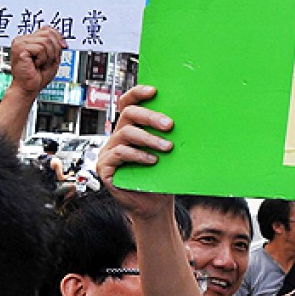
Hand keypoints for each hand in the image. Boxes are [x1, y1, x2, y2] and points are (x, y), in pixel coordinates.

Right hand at [8, 27, 64, 93]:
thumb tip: (62, 40)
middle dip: (55, 48)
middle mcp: (23, 39)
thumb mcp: (52, 57)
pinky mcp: (20, 49)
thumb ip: (55, 46)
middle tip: (48, 60)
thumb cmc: (38, 75)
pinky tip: (36, 64)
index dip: (58, 37)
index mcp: (29, 39)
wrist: (29, 87)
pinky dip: (43, 59)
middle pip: (48, 34)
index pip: (47, 29)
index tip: (63, 47)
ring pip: (45, 41)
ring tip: (41, 63)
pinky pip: (40, 48)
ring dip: (49, 56)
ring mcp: (20, 43)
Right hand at [97, 85, 173, 219]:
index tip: (154, 90)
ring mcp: (110, 150)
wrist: (154, 204)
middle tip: (169, 125)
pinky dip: (138, 155)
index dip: (138, 93)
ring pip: (126, 132)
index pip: (128, 103)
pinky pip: (120, 153)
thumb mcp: (167, 152)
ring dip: (150, 138)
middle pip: (129, 114)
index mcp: (131, 127)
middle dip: (151, 116)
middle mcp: (118, 135)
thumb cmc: (161, 175)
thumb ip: (168, 135)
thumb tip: (189, 118)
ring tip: (167, 147)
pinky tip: (153, 161)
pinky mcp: (105, 166)